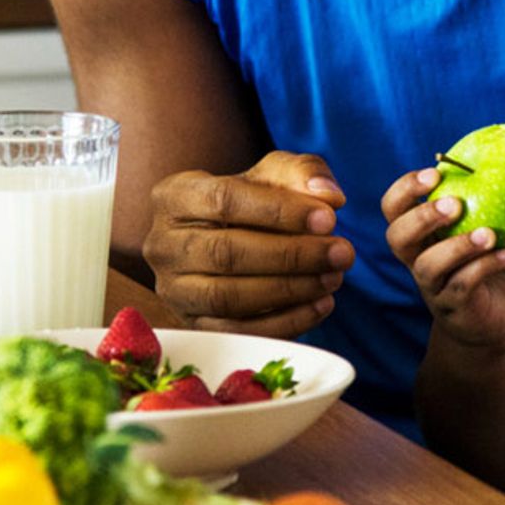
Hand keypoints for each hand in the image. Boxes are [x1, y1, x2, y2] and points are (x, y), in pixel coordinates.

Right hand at [142, 151, 354, 337]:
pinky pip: (237, 332)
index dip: (279, 211)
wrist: (223, 241)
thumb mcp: (272, 175)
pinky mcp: (192, 325)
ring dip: (290, 290)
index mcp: (174, 195)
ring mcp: (173, 289)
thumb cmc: (250, 202)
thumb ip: (302, 173)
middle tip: (342, 253)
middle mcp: (162, 244)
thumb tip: (329, 195)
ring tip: (334, 278)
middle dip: (292, 255)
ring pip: (228, 297)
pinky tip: (322, 305)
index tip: (329, 218)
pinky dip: (284, 322)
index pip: (224, 200)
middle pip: (226, 253)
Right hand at [381, 166, 504, 352]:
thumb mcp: (484, 229)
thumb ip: (487, 200)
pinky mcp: (452, 309)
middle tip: (455, 203)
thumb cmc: (487, 268)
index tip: (434, 173)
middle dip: (422, 217)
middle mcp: (417, 260)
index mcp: (419, 236)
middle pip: (397, 237)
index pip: (393, 208)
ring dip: (458, 246)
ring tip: (489, 234)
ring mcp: (432, 287)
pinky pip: (462, 287)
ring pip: (428, 266)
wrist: (491, 322)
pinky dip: (485, 268)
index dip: (405, 189)